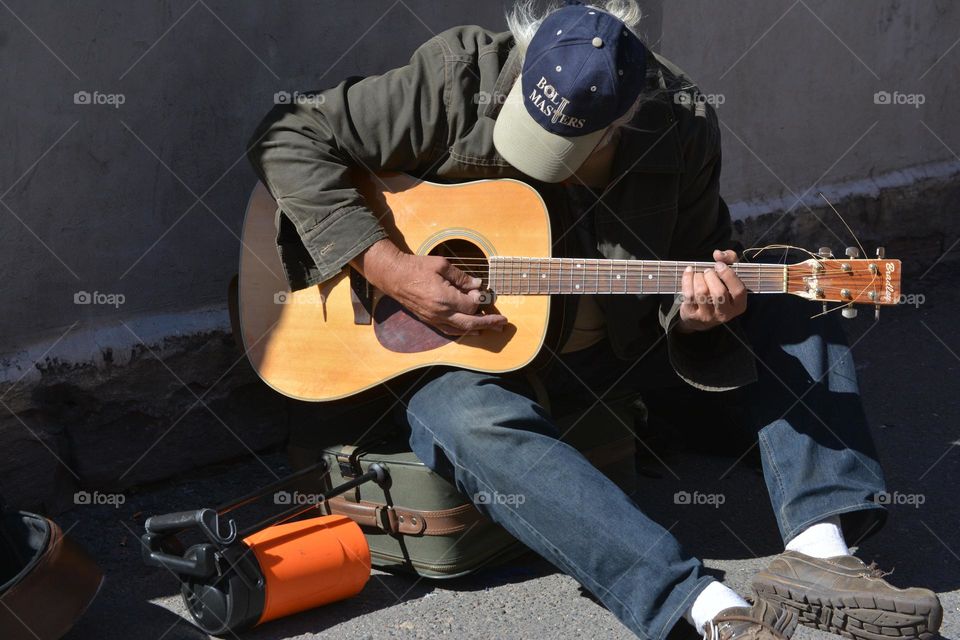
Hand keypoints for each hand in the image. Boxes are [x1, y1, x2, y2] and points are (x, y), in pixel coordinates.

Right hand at [351, 239, 507, 335]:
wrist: (394, 276)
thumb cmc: (417, 267)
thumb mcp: (441, 265)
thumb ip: (461, 277)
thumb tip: (477, 285)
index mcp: (444, 298)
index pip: (471, 305)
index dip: (479, 298)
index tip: (480, 290)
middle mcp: (440, 313)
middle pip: (470, 323)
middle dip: (489, 323)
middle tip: (503, 322)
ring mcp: (433, 319)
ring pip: (460, 330)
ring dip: (478, 329)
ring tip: (493, 328)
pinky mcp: (429, 321)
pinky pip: (449, 330)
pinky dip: (463, 332)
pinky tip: (472, 331)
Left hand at [676, 249, 746, 332]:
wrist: (699, 315)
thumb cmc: (718, 289)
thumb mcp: (729, 275)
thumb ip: (730, 259)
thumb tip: (718, 254)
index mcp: (738, 305)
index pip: (738, 291)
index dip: (729, 275)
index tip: (719, 265)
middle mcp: (724, 314)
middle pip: (719, 293)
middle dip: (711, 276)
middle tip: (708, 271)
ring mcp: (707, 316)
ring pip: (702, 293)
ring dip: (699, 277)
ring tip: (699, 274)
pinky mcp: (691, 314)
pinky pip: (688, 294)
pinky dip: (687, 279)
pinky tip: (689, 272)